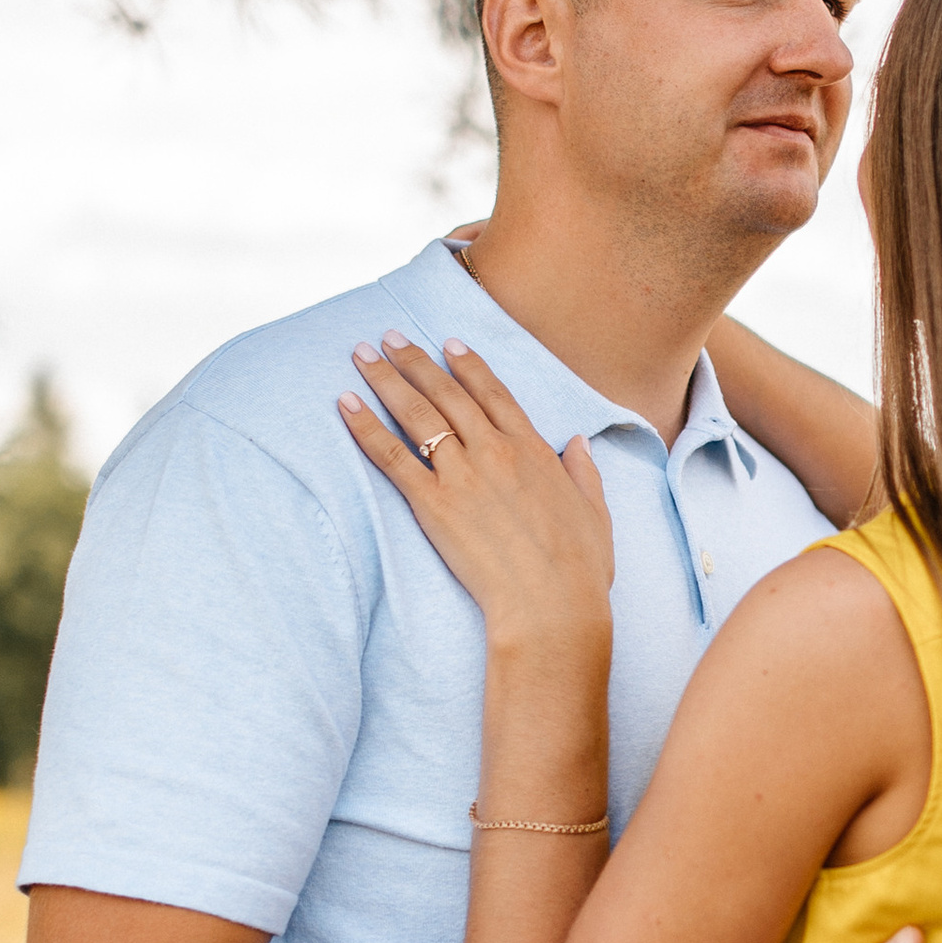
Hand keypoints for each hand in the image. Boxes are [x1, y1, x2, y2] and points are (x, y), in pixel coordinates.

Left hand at [342, 333, 612, 654]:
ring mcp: (462, 475)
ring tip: (362, 354)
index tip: (449, 343)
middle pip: (448, 393)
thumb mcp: (595, 512)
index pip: (494, 394)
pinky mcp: (434, 504)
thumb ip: (584, 472)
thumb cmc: (579, 569)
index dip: (469, 366)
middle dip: (416, 360)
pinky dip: (365, 428)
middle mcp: (495, 451)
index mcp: (534, 450)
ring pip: (417, 413)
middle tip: (390, 336)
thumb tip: (578, 443)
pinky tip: (345, 404)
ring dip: (386, 379)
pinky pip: (392, 456)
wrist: (551, 606)